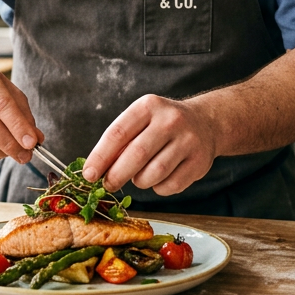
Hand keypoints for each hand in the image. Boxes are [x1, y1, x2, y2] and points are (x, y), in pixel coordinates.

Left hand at [83, 95, 217, 196]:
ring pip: (153, 174)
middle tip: (108, 185)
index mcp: (148, 106)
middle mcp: (170, 120)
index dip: (100, 156)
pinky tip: (159, 178)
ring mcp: (188, 141)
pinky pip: (170, 185)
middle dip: (116, 175)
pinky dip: (158, 188)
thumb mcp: (141, 120)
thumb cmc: (162, 125)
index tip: (88, 174)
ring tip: (139, 176)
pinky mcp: (199, 162)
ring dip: (140, 181)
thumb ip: (120, 141)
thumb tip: (95, 170)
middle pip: (136, 155)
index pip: (118, 133)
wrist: (205, 122)